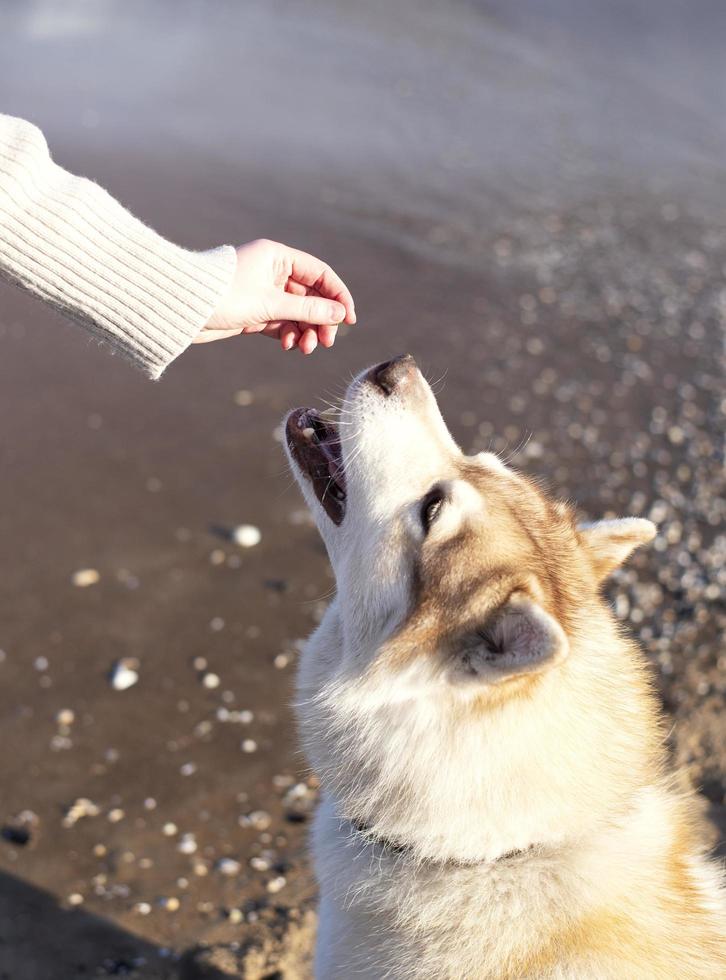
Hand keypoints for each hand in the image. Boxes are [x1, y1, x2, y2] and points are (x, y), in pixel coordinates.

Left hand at [195, 239, 355, 353]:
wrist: (182, 309)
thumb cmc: (224, 297)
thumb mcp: (271, 305)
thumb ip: (308, 310)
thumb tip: (340, 315)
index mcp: (277, 256)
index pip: (320, 274)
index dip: (338, 296)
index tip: (349, 320)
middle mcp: (272, 271)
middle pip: (310, 297)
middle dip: (319, 321)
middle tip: (325, 343)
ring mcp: (263, 291)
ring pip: (296, 313)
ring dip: (305, 331)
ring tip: (305, 350)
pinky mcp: (254, 310)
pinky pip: (281, 323)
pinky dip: (288, 334)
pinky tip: (288, 346)